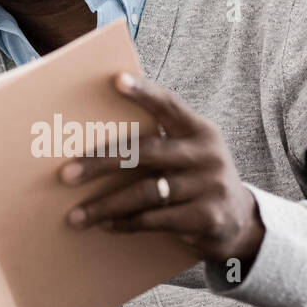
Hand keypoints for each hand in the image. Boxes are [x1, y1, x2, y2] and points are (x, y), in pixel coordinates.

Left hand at [60, 73, 265, 269]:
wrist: (240, 222)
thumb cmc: (195, 181)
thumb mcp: (188, 154)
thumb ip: (158, 143)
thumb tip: (94, 142)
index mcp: (200, 130)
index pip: (169, 105)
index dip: (144, 92)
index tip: (116, 80)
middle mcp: (207, 154)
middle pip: (146, 152)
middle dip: (101, 162)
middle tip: (66, 174)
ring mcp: (209, 186)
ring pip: (145, 192)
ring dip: (105, 205)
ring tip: (76, 215)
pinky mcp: (207, 217)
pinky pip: (155, 220)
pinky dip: (126, 223)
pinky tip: (106, 225)